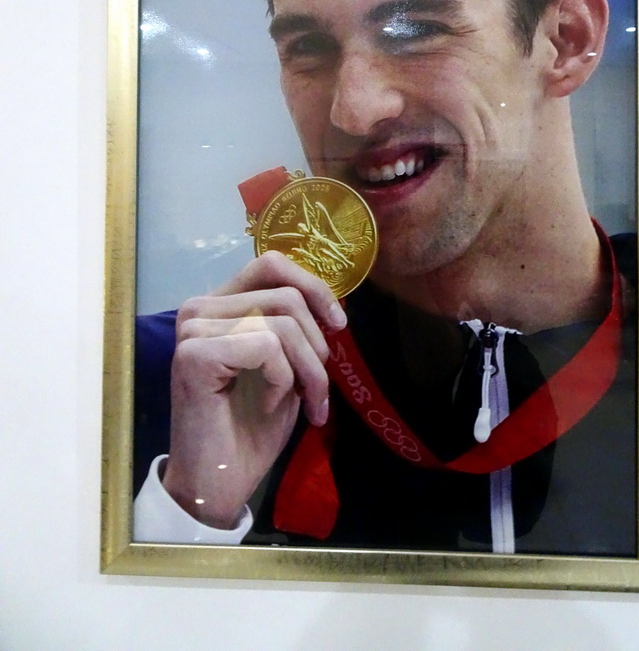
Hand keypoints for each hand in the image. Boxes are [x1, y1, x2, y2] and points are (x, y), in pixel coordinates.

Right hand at [161, 251, 345, 528]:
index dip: (313, 286)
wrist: (219, 483)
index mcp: (220, 305)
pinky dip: (282, 380)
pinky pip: (266, 346)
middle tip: (318, 391)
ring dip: (307, 370)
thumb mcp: (286, 367)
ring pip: (281, 323)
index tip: (338, 325)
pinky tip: (268, 406)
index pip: (270, 263)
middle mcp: (199, 308)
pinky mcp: (193, 354)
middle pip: (286, 296)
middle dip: (316, 347)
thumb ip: (295, 328)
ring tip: (304, 404)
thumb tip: (332, 305)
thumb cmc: (250, 428)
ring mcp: (193, 329)